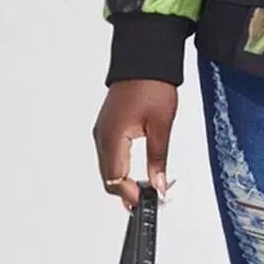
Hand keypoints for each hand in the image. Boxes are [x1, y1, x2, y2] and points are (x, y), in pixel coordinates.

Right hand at [93, 80, 176, 209]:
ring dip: (123, 183)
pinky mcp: (106, 128)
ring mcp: (102, 131)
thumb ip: (158, 159)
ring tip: (145, 191)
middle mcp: (102, 136)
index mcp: (112, 136)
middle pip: (108, 177)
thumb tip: (158, 184)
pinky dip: (120, 169)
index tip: (148, 202)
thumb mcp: (161, 126)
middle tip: (149, 201)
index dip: (130, 195)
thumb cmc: (151, 85)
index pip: (115, 178)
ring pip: (107, 169)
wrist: (143, 60)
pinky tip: (134, 176)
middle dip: (126, 193)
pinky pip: (108, 157)